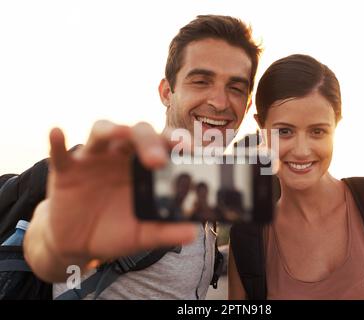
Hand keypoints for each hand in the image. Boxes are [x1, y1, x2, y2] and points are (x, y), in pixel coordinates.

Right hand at [37, 120, 195, 264]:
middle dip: (149, 141)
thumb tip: (193, 233)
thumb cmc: (117, 230)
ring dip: (112, 130)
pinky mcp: (66, 170)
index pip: (164, 143)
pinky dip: (57, 143)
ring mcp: (93, 159)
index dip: (176, 141)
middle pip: (137, 133)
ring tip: (120, 132)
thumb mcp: (143, 234)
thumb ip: (166, 231)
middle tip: (158, 160)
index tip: (188, 148)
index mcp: (145, 166)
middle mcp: (121, 156)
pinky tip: (57, 132)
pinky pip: (60, 153)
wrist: (80, 244)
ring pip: (102, 132)